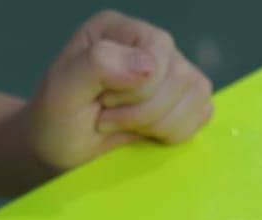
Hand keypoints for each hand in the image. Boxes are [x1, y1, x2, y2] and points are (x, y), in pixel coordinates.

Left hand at [25, 10, 213, 170]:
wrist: (61, 147)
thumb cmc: (57, 118)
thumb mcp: (63, 90)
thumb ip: (98, 65)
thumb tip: (148, 65)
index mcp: (118, 29)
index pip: (157, 50)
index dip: (136, 89)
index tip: (101, 103)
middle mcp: (149, 42)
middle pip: (180, 76)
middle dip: (144, 112)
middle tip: (107, 118)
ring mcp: (171, 69)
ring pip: (197, 94)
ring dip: (159, 124)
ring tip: (124, 125)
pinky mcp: (185, 98)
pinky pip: (203, 112)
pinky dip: (176, 132)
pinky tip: (146, 133)